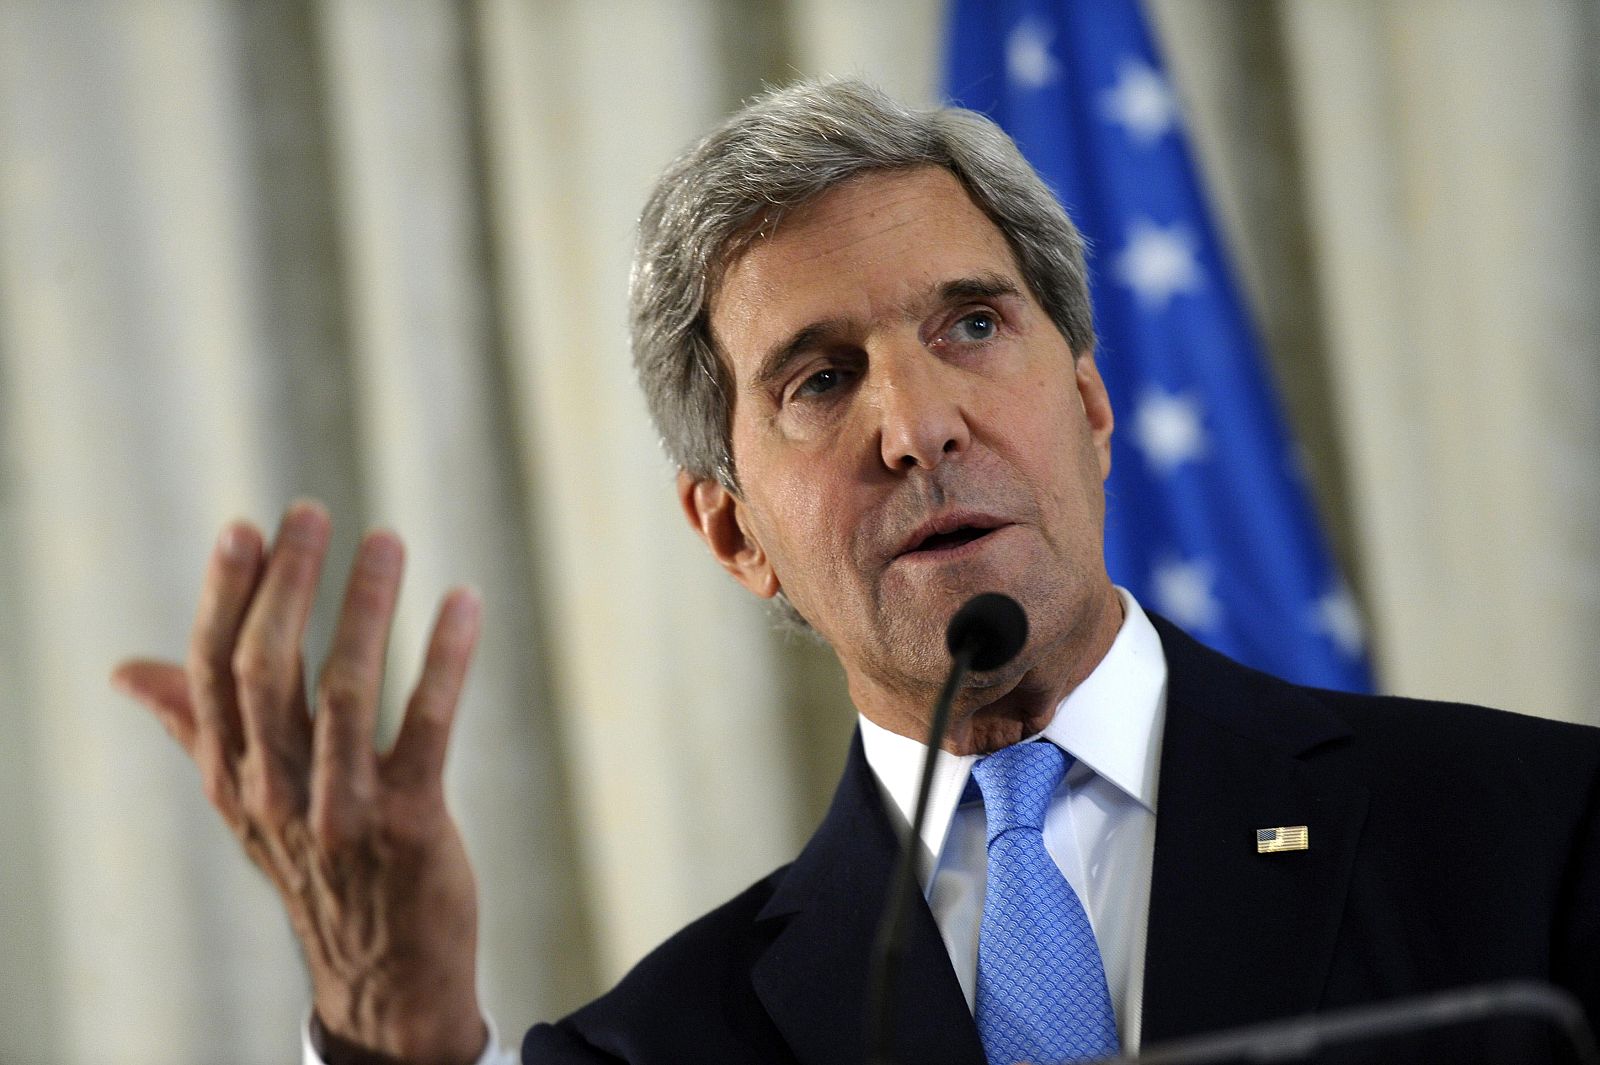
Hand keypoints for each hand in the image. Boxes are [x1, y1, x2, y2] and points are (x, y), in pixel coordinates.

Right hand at [113, 501, 488, 1064]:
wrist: (381, 973)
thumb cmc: (314, 865)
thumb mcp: (245, 805)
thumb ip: (194, 729)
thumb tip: (125, 670)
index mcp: (233, 779)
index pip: (213, 674)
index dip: (227, 598)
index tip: (246, 529)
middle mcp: (276, 793)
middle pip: (268, 671)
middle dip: (288, 585)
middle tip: (312, 513)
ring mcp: (342, 811)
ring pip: (345, 691)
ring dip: (367, 608)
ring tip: (386, 540)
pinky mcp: (409, 822)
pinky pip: (427, 726)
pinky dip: (446, 658)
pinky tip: (463, 601)